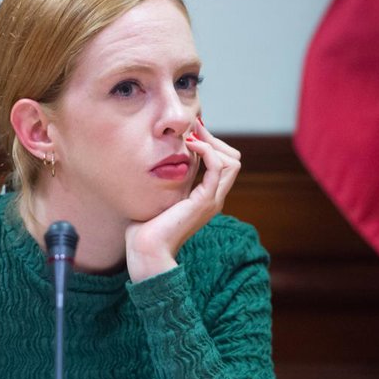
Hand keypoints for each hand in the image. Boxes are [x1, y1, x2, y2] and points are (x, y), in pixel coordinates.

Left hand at [125, 119, 241, 281]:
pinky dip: (207, 150)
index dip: (211, 143)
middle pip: (233, 159)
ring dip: (212, 142)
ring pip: (232, 161)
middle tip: (193, 130)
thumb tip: (166, 158)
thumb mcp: (161, 195)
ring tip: (190, 136)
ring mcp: (212, 200)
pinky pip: (218, 167)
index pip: (224, 162)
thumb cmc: (146, 226)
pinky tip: (189, 145)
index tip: (190, 132)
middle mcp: (214, 198)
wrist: (145, 249)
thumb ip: (170, 179)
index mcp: (206, 197)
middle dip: (214, 139)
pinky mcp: (205, 201)